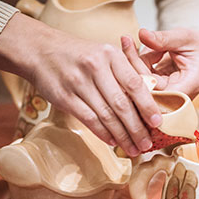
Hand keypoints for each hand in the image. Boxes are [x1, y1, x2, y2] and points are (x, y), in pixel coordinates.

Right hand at [0, 13, 161, 156]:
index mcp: (110, 55)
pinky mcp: (64, 97)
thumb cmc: (79, 55)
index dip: (148, 105)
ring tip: (133, 149)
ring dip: (122, 136)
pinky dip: (102, 133)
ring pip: (106, 115)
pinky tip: (113, 141)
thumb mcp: (104, 54)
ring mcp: (78, 83)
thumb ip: (125, 73)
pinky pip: (88, 119)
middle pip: (121, 104)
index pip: (135, 83)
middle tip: (147, 144)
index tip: (158, 122)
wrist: (41, 50)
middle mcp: (95, 67)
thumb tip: (149, 100)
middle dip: (137, 128)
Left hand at [122, 28, 198, 98]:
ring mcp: (168, 96)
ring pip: (141, 85)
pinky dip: (140, 63)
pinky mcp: (161, 91)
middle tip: (126, 41)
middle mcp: (177, 97)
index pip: (155, 89)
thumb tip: (141, 34)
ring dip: (136, 62)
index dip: (138, 72)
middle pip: (145, 89)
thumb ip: (164, 38)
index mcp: (188, 86)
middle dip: (133, 64)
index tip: (128, 48)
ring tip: (139, 41)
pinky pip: (143, 81)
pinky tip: (144, 49)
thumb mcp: (185, 37)